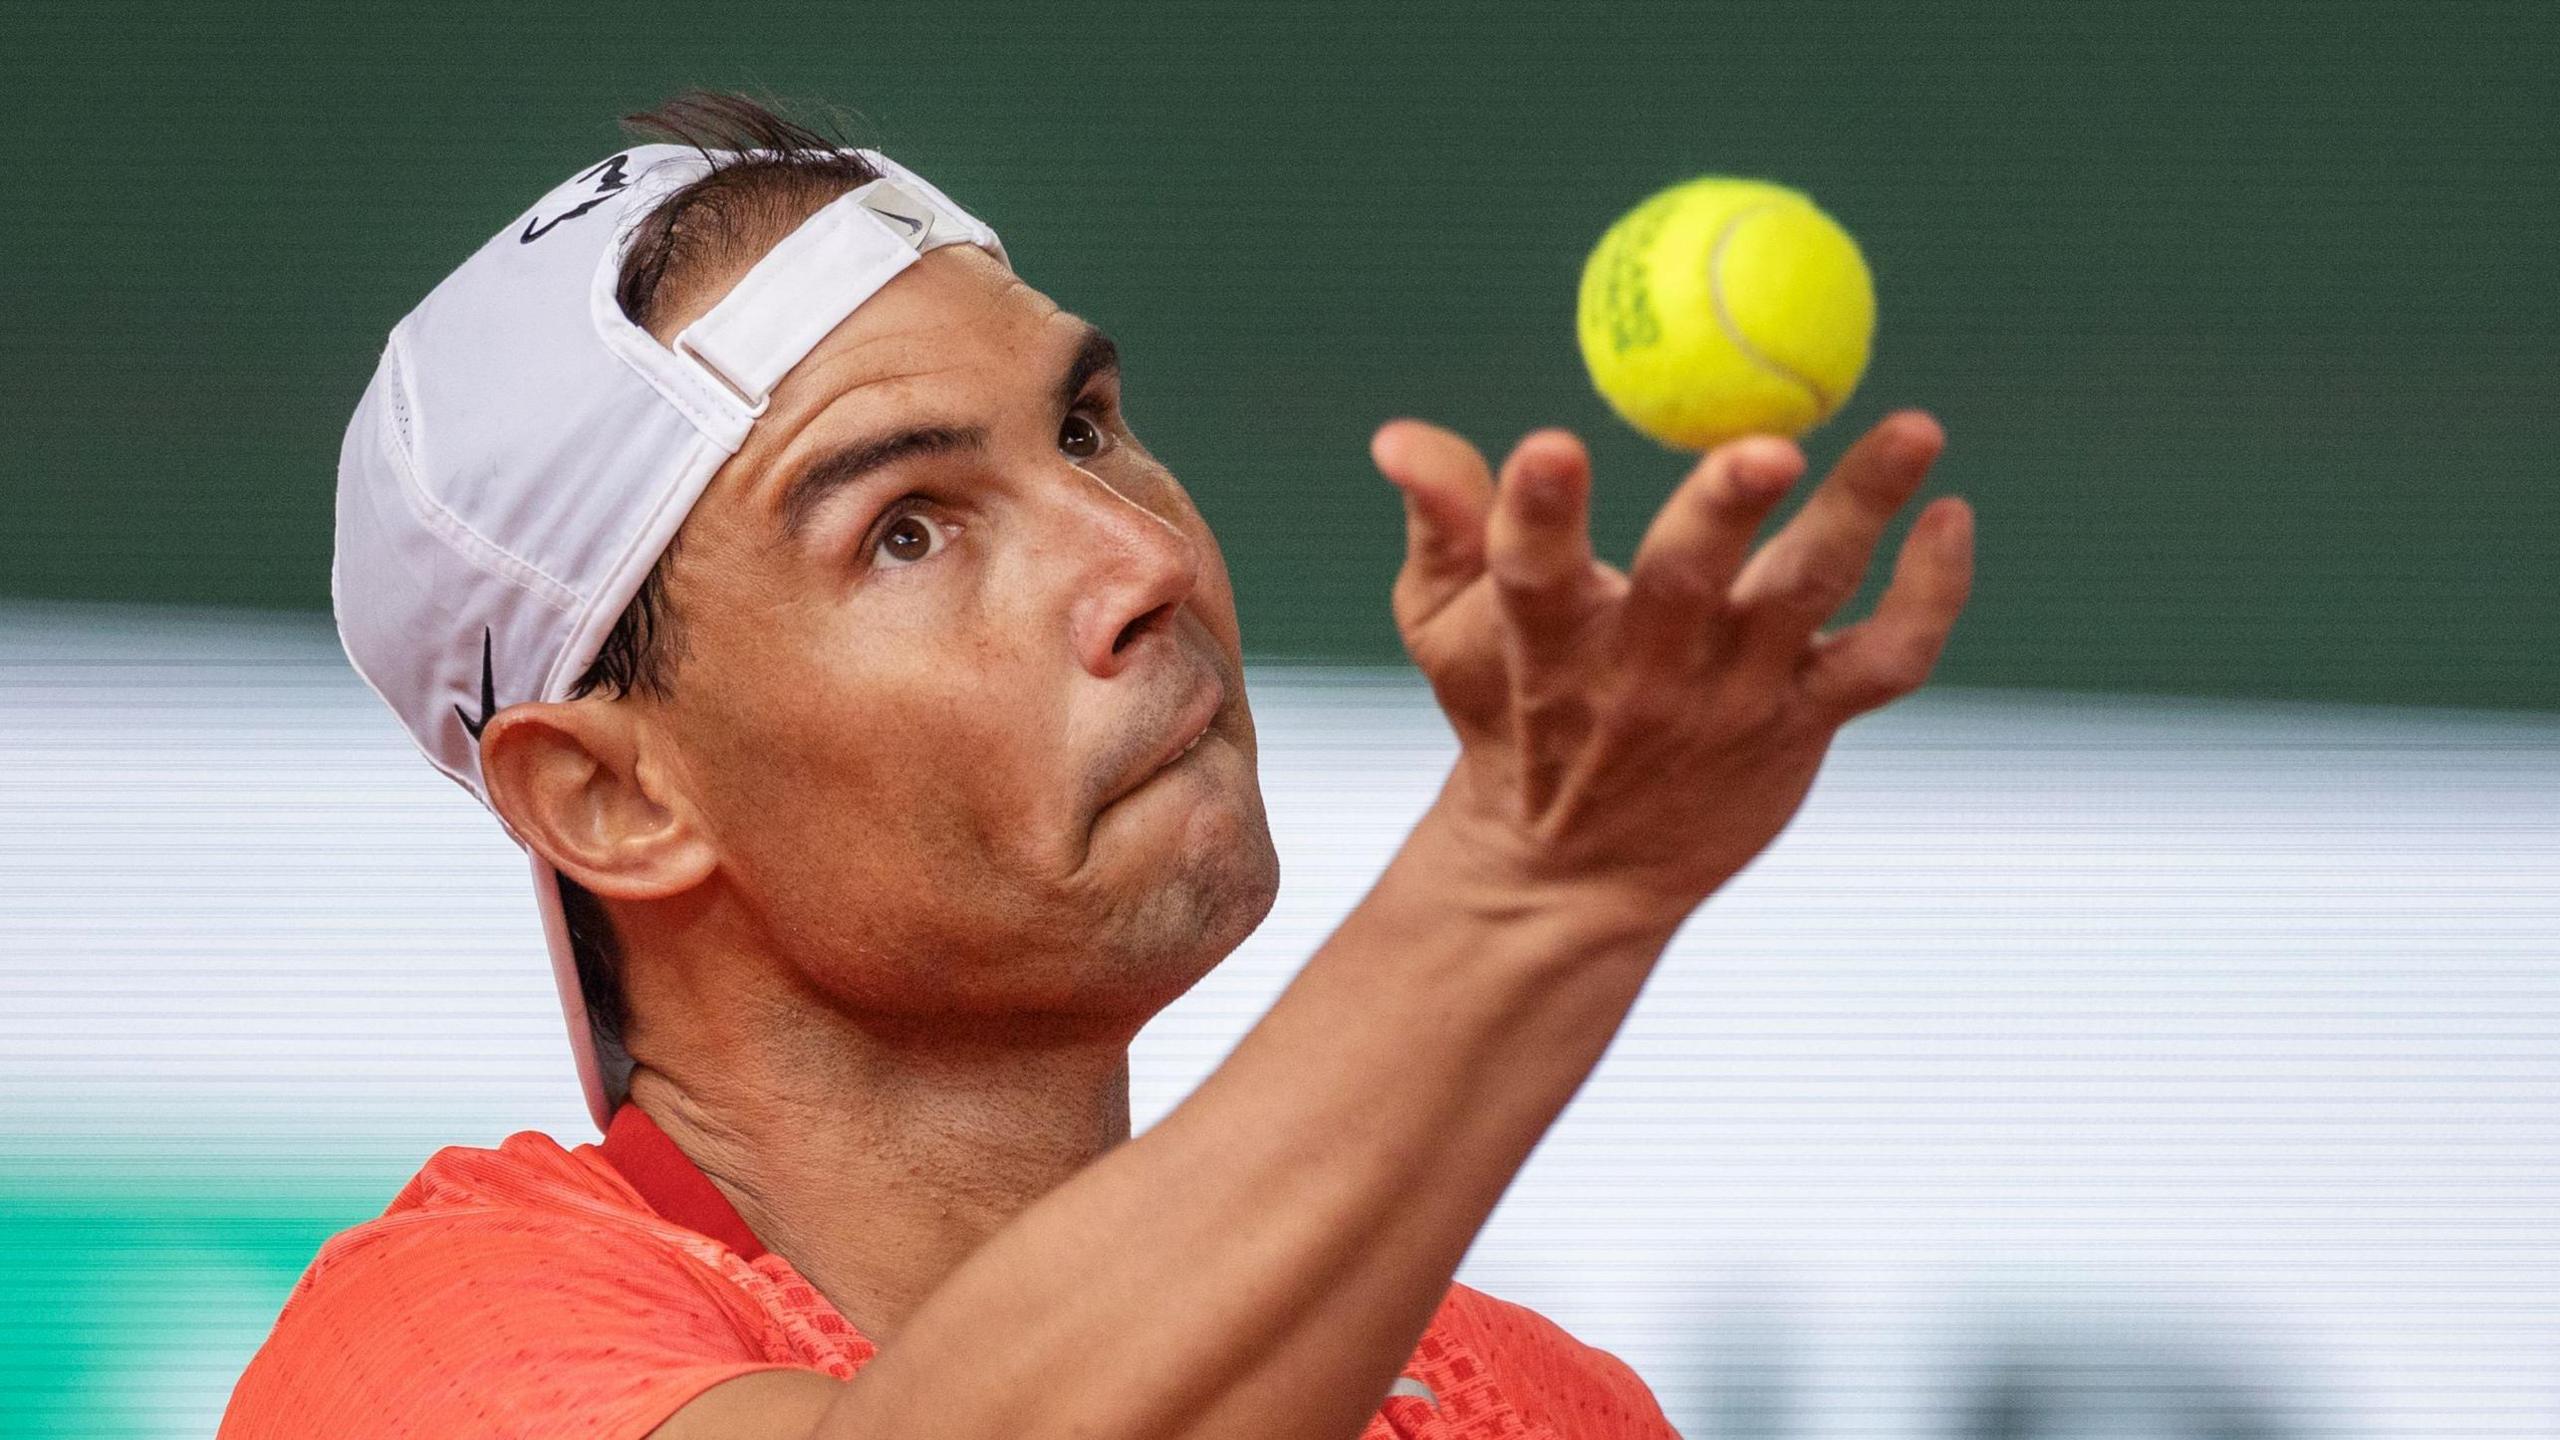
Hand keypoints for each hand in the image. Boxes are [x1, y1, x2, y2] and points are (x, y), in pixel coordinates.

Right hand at [1370, 410, 1974, 926]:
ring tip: (1916, 428)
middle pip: (1686, 584)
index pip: (1532, 574)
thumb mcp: (1444, 628)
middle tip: (1767, 442)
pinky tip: (1951, 516)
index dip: (1538, 514)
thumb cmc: (1509, 715)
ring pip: (1804, 598)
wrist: (1578, 872)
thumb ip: (1439, 521)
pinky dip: (1932, 594)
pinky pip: (1888, 659)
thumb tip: (1395, 435)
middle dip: (1722, 512)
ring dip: (1861, 512)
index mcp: (1546, 644)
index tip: (1551, 447)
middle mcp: (1644, 674)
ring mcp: (1734, 700)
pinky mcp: (1806, 719)